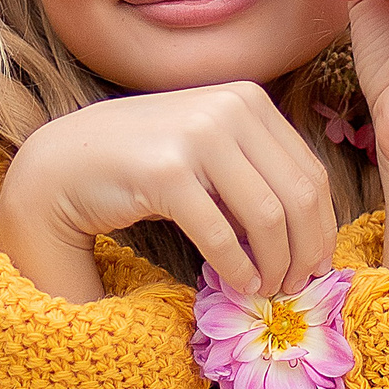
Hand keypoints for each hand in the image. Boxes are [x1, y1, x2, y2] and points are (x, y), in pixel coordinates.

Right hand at [0, 84, 337, 302]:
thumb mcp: (210, 149)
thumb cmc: (144, 162)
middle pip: (297, 195)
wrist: (66, 161)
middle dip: (305, 250)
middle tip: (298, 286)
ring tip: (268, 290)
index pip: (309, 171)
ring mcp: (196, 136)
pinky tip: (240, 285)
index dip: (322, 225)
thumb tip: (312, 231)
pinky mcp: (167, 172)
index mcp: (247, 99)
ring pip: (268, 217)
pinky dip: (238, 268)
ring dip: (275, 265)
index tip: (317, 264)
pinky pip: (221, 234)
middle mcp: (228, 108)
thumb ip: (256, 169)